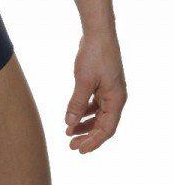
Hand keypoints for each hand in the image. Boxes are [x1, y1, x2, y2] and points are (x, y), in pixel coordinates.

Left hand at [65, 31, 126, 153]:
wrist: (98, 34)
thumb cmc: (94, 56)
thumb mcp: (83, 81)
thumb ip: (76, 103)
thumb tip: (70, 123)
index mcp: (116, 100)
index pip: (106, 129)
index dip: (93, 142)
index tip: (79, 150)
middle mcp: (116, 98)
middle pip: (103, 125)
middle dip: (87, 136)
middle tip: (71, 145)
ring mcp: (110, 91)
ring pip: (98, 115)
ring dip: (85, 124)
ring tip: (69, 132)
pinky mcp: (102, 84)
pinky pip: (95, 104)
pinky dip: (85, 111)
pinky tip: (74, 116)